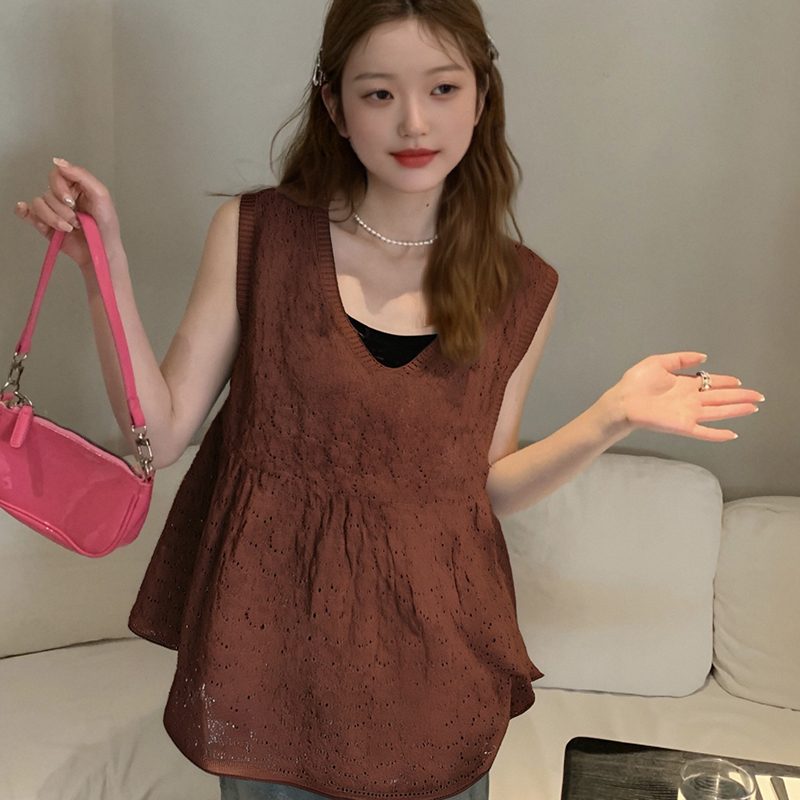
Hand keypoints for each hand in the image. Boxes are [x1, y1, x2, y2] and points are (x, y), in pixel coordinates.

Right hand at [13, 158, 122, 271]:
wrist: (102, 253)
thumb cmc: (106, 226)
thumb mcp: (101, 196)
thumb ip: (82, 176)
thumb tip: (59, 162)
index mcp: (75, 187)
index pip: (56, 175)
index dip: (60, 187)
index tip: (71, 201)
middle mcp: (62, 197)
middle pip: (47, 192)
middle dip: (62, 209)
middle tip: (77, 220)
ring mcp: (53, 211)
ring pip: (38, 205)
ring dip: (54, 219)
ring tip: (70, 228)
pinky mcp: (45, 225)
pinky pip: (28, 214)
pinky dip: (24, 212)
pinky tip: (24, 210)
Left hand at [610, 352, 763, 441]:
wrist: (622, 402)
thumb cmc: (635, 383)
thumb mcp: (658, 362)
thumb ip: (681, 359)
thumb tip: (703, 356)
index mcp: (685, 384)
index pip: (710, 383)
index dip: (725, 381)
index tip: (738, 381)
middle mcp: (690, 399)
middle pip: (720, 397)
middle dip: (740, 396)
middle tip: (758, 396)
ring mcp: (688, 413)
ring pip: (719, 412)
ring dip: (736, 410)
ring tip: (753, 408)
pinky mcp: (683, 426)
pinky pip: (704, 432)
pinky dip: (718, 434)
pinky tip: (732, 434)